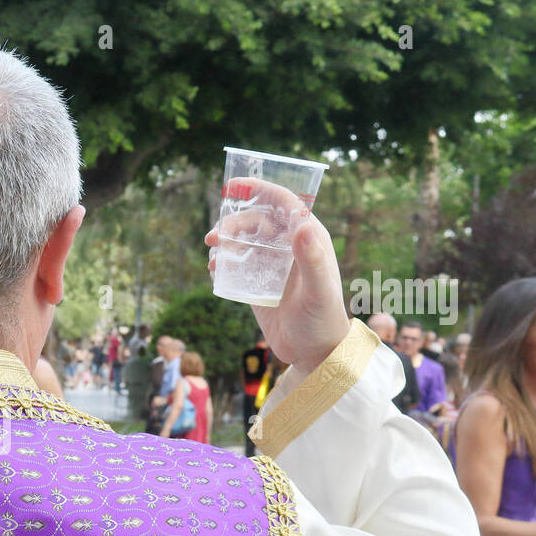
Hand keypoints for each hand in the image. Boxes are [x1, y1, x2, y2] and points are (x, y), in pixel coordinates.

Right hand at [206, 179, 347, 373]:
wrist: (314, 352)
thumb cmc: (323, 320)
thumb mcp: (318, 290)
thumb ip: (311, 258)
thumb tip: (303, 224)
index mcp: (308, 238)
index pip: (284, 203)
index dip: (260, 189)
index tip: (235, 184)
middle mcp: (289, 248)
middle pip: (257, 221)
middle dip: (233, 222)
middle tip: (214, 236)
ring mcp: (272, 266)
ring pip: (244, 242)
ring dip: (225, 241)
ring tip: (212, 252)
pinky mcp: (258, 284)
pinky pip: (237, 266)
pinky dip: (223, 263)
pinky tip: (215, 270)